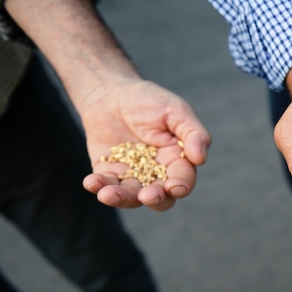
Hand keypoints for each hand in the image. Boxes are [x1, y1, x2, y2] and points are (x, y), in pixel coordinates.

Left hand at [79, 78, 210, 211]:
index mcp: (178, 162)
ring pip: (130, 197)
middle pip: (160, 198)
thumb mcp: (176, 110)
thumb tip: (201, 159)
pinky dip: (98, 186)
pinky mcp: (108, 173)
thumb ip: (193, 133)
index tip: (174, 187)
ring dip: (120, 198)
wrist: (112, 92)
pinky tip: (91, 182)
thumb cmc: (150, 100)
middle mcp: (157, 175)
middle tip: (146, 196)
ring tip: (108, 194)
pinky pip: (105, 185)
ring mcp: (132, 176)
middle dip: (154, 199)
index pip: (183, 180)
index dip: (180, 186)